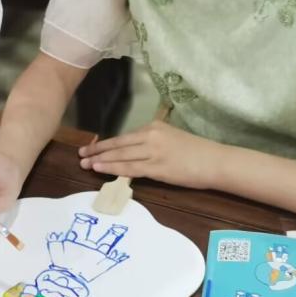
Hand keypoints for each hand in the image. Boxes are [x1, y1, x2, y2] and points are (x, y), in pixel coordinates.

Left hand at [79, 121, 221, 188]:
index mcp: (154, 126)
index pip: (124, 136)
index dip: (105, 143)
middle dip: (97, 151)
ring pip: (121, 156)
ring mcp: (153, 152)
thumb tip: (134, 150)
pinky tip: (101, 170)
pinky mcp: (157, 168)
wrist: (214, 161)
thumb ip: (152, 141)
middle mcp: (151, 136)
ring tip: (85, 164)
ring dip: (101, 161)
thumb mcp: (171, 137)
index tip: (90, 147)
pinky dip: (113, 169)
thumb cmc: (196, 151)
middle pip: (118, 144)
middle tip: (80, 155)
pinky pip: (130, 168)